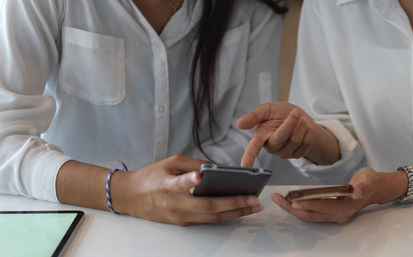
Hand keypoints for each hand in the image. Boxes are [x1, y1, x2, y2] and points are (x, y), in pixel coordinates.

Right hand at [110, 154, 262, 224]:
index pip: (180, 184)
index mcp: (167, 186)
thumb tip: (216, 168)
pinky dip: (225, 215)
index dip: (190, 181)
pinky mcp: (182, 223)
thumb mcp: (169, 162)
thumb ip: (192, 163)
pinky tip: (240, 210)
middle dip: (232, 203)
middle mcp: (175, 204)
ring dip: (236, 213)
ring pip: (212, 218)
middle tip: (253, 198)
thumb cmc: (150, 176)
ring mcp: (179, 217)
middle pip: (207, 207)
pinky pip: (208, 220)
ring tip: (254, 206)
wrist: (129, 197)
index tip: (200, 176)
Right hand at [237, 102, 316, 166]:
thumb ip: (254, 116)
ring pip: (296, 140)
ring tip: (300, 119)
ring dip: (301, 125)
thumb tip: (239, 124)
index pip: (253, 148)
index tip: (244, 165)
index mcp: (261, 137)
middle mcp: (272, 147)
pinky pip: (306, 143)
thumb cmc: (278, 113)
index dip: (248, 156)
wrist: (298, 117)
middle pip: (281, 138)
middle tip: (296, 112)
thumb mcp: (266, 109)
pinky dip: (309, 131)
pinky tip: (305, 128)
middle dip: (290, 123)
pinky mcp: (297, 155)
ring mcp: (285, 153)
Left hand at [271, 167, 381, 223]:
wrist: (373, 189)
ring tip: (279, 199)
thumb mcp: (368, 178)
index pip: (323, 206)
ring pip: (308, 215)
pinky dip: (298, 207)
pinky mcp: (328, 213)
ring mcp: (333, 216)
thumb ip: (363, 184)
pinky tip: (289, 200)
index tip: (294, 199)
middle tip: (278, 198)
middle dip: (292, 207)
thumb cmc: (369, 182)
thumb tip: (357, 190)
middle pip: (311, 214)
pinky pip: (310, 213)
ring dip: (292, 208)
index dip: (308, 203)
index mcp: (346, 207)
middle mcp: (338, 215)